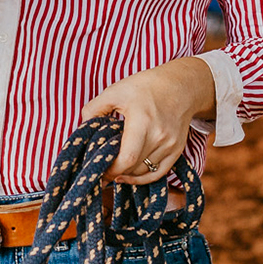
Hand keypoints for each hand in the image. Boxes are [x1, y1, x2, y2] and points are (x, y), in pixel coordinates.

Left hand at [81, 58, 215, 183]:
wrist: (179, 86)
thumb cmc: (145, 86)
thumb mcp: (114, 91)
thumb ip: (94, 109)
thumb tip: (83, 128)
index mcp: (142, 121)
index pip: (128, 157)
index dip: (112, 169)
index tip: (99, 168)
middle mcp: (159, 136)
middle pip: (135, 167)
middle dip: (116, 171)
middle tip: (102, 168)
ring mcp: (171, 145)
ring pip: (146, 172)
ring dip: (128, 174)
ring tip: (114, 168)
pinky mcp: (177, 150)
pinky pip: (160, 173)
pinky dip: (144, 178)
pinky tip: (130, 175)